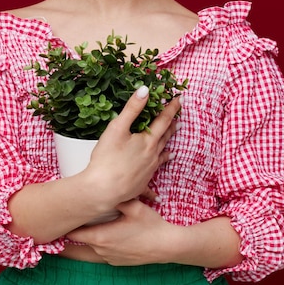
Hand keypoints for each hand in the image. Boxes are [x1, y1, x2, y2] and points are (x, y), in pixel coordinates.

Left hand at [67, 199, 171, 264]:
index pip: (73, 234)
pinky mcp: (116, 262)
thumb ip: (116, 197)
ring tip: (88, 227)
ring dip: (89, 238)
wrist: (166, 245)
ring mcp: (109, 258)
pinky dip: (100, 245)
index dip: (68, 226)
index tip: (65, 218)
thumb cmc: (150, 225)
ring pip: (90, 248)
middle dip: (76, 231)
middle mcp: (102, 250)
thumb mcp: (133, 206)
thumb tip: (104, 189)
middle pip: (79, 242)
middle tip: (73, 221)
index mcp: (101, 236)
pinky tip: (107, 235)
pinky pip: (102, 253)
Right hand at [83, 86, 180, 209]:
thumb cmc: (107, 158)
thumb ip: (132, 108)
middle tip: (178, 120)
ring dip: (167, 151)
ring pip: (161, 158)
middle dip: (171, 127)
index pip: (163, 120)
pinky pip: (150, 183)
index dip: (172, 108)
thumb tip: (145, 90)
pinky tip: (156, 194)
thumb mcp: (118, 127)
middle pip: (165, 138)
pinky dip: (153, 186)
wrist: (103, 189)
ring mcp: (148, 171)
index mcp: (148, 141)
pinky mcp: (141, 185)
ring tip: (173, 151)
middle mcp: (152, 156)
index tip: (180, 98)